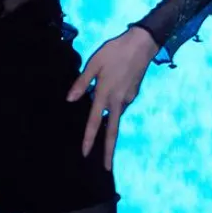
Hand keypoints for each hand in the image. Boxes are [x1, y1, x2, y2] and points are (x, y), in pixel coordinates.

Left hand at [67, 26, 158, 170]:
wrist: (142, 44)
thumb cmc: (114, 52)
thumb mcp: (93, 64)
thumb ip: (81, 83)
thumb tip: (69, 100)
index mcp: (104, 94)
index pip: (94, 122)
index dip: (89, 139)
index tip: (85, 154)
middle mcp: (117, 101)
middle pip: (113, 131)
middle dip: (109, 151)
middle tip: (108, 168)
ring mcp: (127, 99)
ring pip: (116, 115)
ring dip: (109, 122)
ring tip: (103, 118)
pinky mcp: (133, 94)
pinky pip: (120, 104)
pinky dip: (114, 106)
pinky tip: (113, 92)